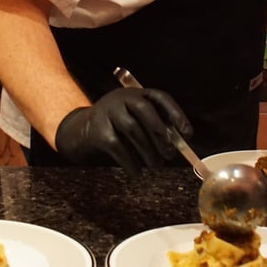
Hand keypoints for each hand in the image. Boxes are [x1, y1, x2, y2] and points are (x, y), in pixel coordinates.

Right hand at [54, 88, 192, 176]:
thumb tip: (177, 144)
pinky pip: (118, 147)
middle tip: (169, 154)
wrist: (79, 130)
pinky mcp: (97, 130)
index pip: (161, 98)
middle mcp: (122, 98)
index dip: (176, 114)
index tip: (187, 134)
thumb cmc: (116, 126)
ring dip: (148, 151)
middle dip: (161, 134)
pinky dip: (130, 162)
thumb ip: (153, 126)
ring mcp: (108, 112)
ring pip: (133, 130)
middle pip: (145, 111)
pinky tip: (137, 173)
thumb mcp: (134, 118)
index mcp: (136, 93)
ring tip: (156, 166)